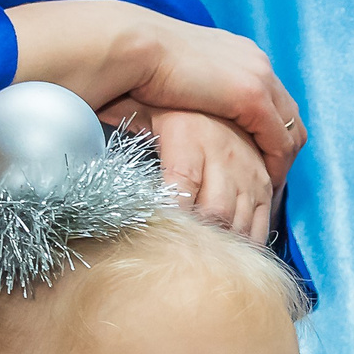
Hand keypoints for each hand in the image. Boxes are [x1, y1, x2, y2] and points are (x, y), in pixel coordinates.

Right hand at [6, 1, 305, 182]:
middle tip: (272, 179)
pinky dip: (277, 163)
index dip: (272, 132)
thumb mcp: (180, 78)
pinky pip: (278, 139)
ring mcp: (258, 76)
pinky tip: (267, 183)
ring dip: (283, 161)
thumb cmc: (139, 63)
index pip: (273, 98)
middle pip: (289, 114)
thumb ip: (198, 92)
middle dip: (285, 149)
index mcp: (239, 52)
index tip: (262, 159)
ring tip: (270, 187)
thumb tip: (192, 114)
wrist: (132, 47)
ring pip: (290, 129)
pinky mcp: (252, 95)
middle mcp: (256, 62)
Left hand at [103, 105, 277, 243]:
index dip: (171, 217)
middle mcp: (223, 156)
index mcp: (189, 138)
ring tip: (199, 262)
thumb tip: (89, 166)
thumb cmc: (172, 109)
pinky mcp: (265, 185)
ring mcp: (249, 172)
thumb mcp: (144, 115)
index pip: (180, 186)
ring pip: (240, 222)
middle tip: (177, 259)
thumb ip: (121, 136)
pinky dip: (246, 242)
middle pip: (215, 212)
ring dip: (221, 246)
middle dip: (197, 240)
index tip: (156, 238)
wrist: (220, 90)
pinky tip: (227, 252)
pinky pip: (262, 222)